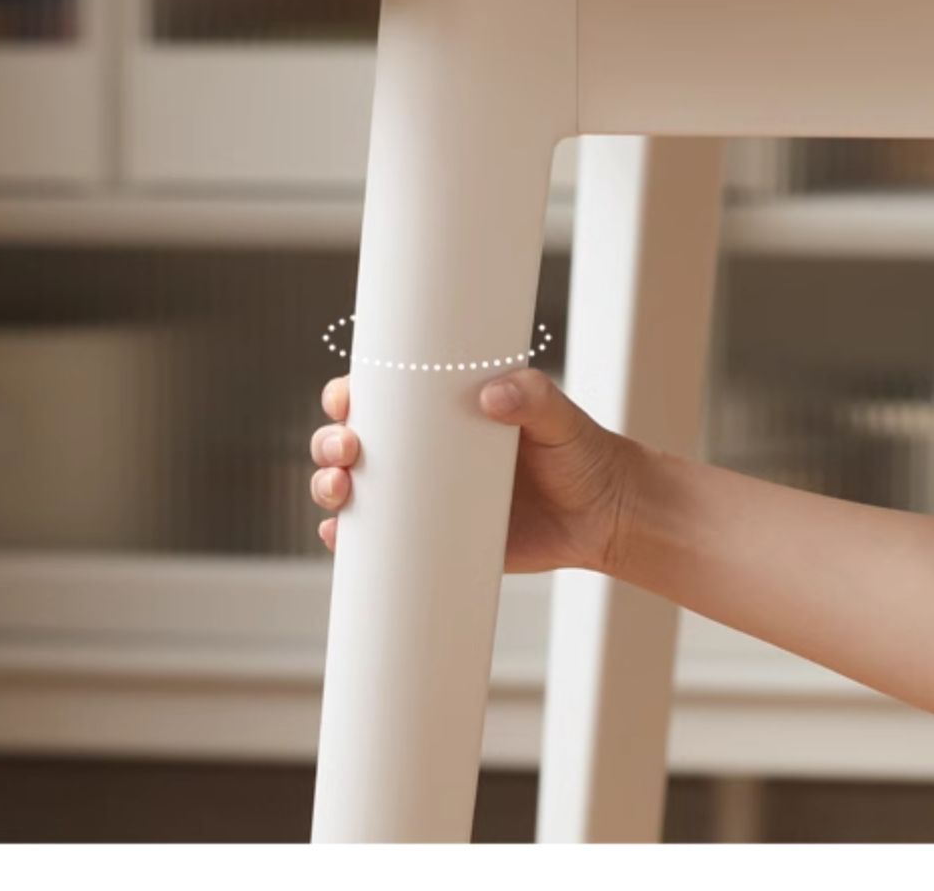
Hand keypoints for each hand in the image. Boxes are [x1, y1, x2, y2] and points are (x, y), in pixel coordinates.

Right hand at [308, 368, 643, 574]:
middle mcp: (422, 449)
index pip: (379, 394)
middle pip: (351, 440)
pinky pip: (377, 539)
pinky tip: (339, 537)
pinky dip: (349, 538)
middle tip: (349, 449)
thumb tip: (494, 394)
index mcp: (440, 410)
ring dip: (329, 487)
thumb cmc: (579, 453)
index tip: (346, 400)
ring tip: (341, 491)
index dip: (347, 394)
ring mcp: (421, 495)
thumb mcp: (560, 417)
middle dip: (331, 443)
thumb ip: (534, 396)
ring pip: (353, 487)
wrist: (604, 516)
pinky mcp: (431, 538)